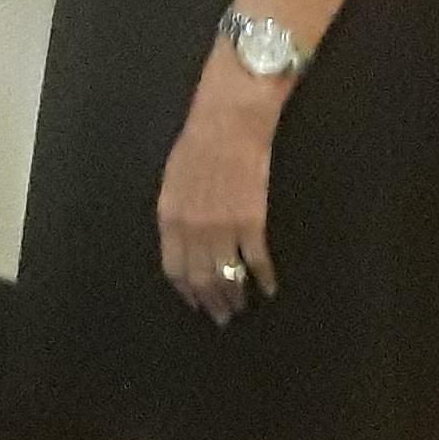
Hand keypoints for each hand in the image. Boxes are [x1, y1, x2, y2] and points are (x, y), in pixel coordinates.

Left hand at [157, 56, 280, 326]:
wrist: (228, 122)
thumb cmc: (198, 145)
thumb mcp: (172, 182)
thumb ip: (175, 215)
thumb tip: (181, 243)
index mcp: (169, 219)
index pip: (175, 269)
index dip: (186, 291)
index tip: (196, 304)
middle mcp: (193, 230)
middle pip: (202, 279)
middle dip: (212, 302)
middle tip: (222, 316)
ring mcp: (223, 228)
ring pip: (228, 277)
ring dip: (236, 296)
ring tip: (243, 306)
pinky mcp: (252, 223)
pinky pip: (257, 261)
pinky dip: (264, 279)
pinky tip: (268, 288)